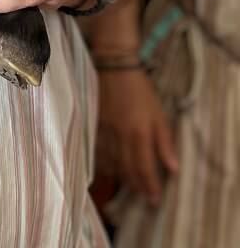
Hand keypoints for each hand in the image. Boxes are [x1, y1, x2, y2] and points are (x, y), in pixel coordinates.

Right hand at [96, 67, 178, 204]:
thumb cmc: (141, 90)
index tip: (155, 199)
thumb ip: (165, 142)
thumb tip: (173, 169)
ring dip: (121, 178)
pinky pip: (99, 152)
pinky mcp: (95, 125)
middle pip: (126, 169)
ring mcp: (105, 131)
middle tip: (144, 197)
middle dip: (136, 186)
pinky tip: (110, 169)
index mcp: (139, 133)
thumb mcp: (159, 113)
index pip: (144, 168)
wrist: (115, 67)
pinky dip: (105, 164)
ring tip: (130, 187)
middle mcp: (120, 136)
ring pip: (111, 163)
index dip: (150, 186)